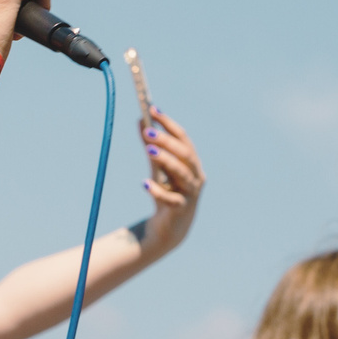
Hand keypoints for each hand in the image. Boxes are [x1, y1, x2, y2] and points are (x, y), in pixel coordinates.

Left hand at [137, 108, 205, 253]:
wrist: (169, 228)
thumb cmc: (166, 193)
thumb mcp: (157, 168)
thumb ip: (151, 146)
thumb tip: (141, 120)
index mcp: (192, 163)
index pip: (184, 138)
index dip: (169, 124)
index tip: (153, 110)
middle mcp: (196, 176)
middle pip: (185, 154)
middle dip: (166, 141)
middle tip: (148, 131)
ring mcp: (190, 193)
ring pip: (182, 173)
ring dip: (165, 160)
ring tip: (148, 151)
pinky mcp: (181, 209)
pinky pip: (171, 198)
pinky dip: (158, 190)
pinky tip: (144, 184)